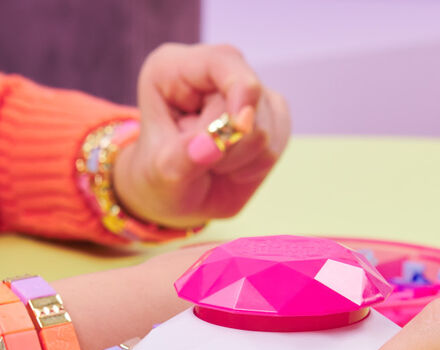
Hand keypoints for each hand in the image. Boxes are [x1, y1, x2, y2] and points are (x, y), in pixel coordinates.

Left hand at [113, 43, 290, 229]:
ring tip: (213, 164)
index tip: (240, 126)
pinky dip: (257, 166)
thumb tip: (214, 145)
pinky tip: (234, 168)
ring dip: (240, 159)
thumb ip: (184, 157)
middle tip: (201, 161)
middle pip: (250, 100)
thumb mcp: (162, 172)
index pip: (222, 60)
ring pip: (266, 126)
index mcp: (174, 69)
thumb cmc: (162, 179)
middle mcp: (214, 73)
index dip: (239, 90)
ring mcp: (245, 94)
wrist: (177, 198)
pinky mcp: (269, 117)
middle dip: (228, 143)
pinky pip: (278, 143)